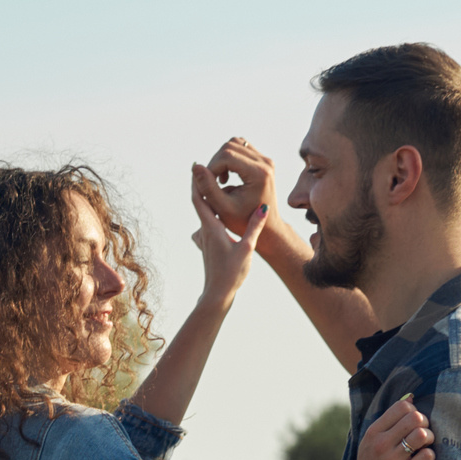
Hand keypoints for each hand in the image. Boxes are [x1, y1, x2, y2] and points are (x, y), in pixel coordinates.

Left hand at [191, 173, 266, 307]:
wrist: (218, 294)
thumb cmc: (231, 273)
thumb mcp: (247, 248)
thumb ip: (254, 227)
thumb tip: (263, 208)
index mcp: (212, 227)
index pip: (200, 199)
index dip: (198, 181)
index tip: (197, 165)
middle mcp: (204, 231)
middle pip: (199, 203)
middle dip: (200, 185)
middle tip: (202, 168)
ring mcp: (204, 239)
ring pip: (203, 214)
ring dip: (206, 198)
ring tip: (213, 185)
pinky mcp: (208, 246)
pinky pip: (207, 224)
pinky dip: (211, 213)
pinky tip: (218, 212)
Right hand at [198, 138, 278, 238]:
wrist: (266, 227)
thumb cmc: (244, 222)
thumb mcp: (222, 208)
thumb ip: (208, 187)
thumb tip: (195, 166)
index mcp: (259, 173)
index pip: (227, 156)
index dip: (211, 168)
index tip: (207, 185)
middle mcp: (265, 162)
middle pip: (230, 146)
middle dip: (215, 163)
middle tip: (212, 183)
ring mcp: (265, 159)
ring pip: (235, 143)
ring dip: (221, 159)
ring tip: (220, 180)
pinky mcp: (262, 160)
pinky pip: (241, 148)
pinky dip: (228, 158)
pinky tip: (227, 176)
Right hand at [341, 399, 435, 459]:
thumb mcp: (370, 441)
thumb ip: (389, 421)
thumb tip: (410, 397)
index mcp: (373, 432)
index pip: (402, 406)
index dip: (414, 411)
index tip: (412, 423)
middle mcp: (382, 444)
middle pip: (415, 417)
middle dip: (425, 423)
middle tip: (422, 434)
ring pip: (422, 435)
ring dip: (430, 438)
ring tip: (425, 446)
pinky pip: (427, 456)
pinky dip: (430, 456)